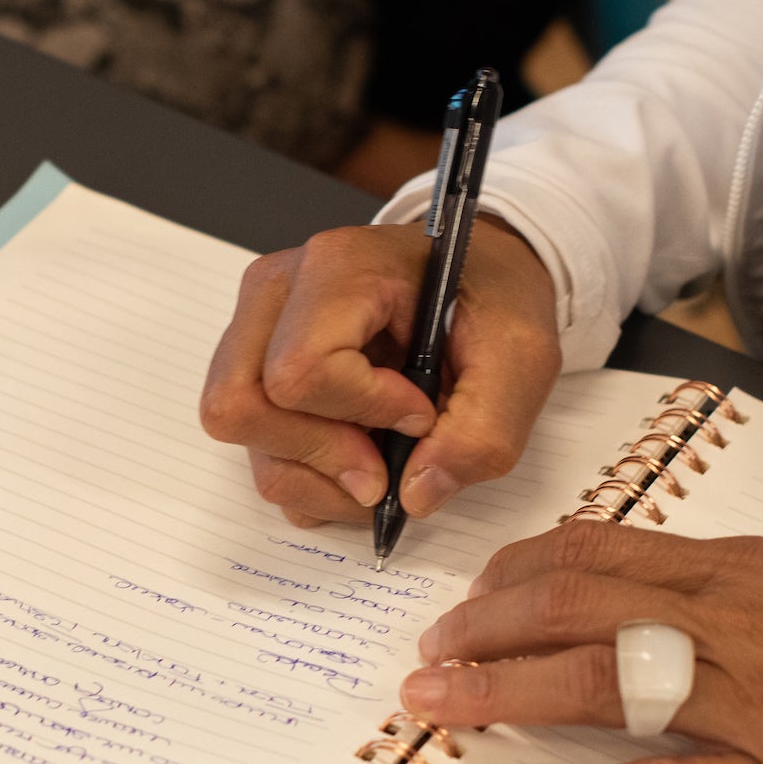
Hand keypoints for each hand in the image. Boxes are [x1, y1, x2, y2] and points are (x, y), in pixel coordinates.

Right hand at [199, 219, 560, 526]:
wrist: (476, 277)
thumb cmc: (491, 299)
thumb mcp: (521, 356)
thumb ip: (484, 430)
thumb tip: (414, 495)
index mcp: (338, 268)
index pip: (300, 370)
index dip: (363, 413)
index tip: (421, 413)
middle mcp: (277, 292)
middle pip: (242, 406)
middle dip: (319, 458)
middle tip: (386, 470)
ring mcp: (255, 328)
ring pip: (241, 434)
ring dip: (315, 477)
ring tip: (381, 470)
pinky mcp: (254, 366)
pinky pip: (251, 447)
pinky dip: (305, 477)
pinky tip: (358, 457)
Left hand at [400, 522, 762, 763]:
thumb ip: (737, 578)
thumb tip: (651, 582)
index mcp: (745, 569)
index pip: (596, 553)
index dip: (515, 574)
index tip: (471, 597)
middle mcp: (736, 627)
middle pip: (575, 611)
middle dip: (483, 633)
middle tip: (427, 657)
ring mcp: (758, 708)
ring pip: (600, 687)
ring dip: (502, 696)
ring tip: (437, 709)